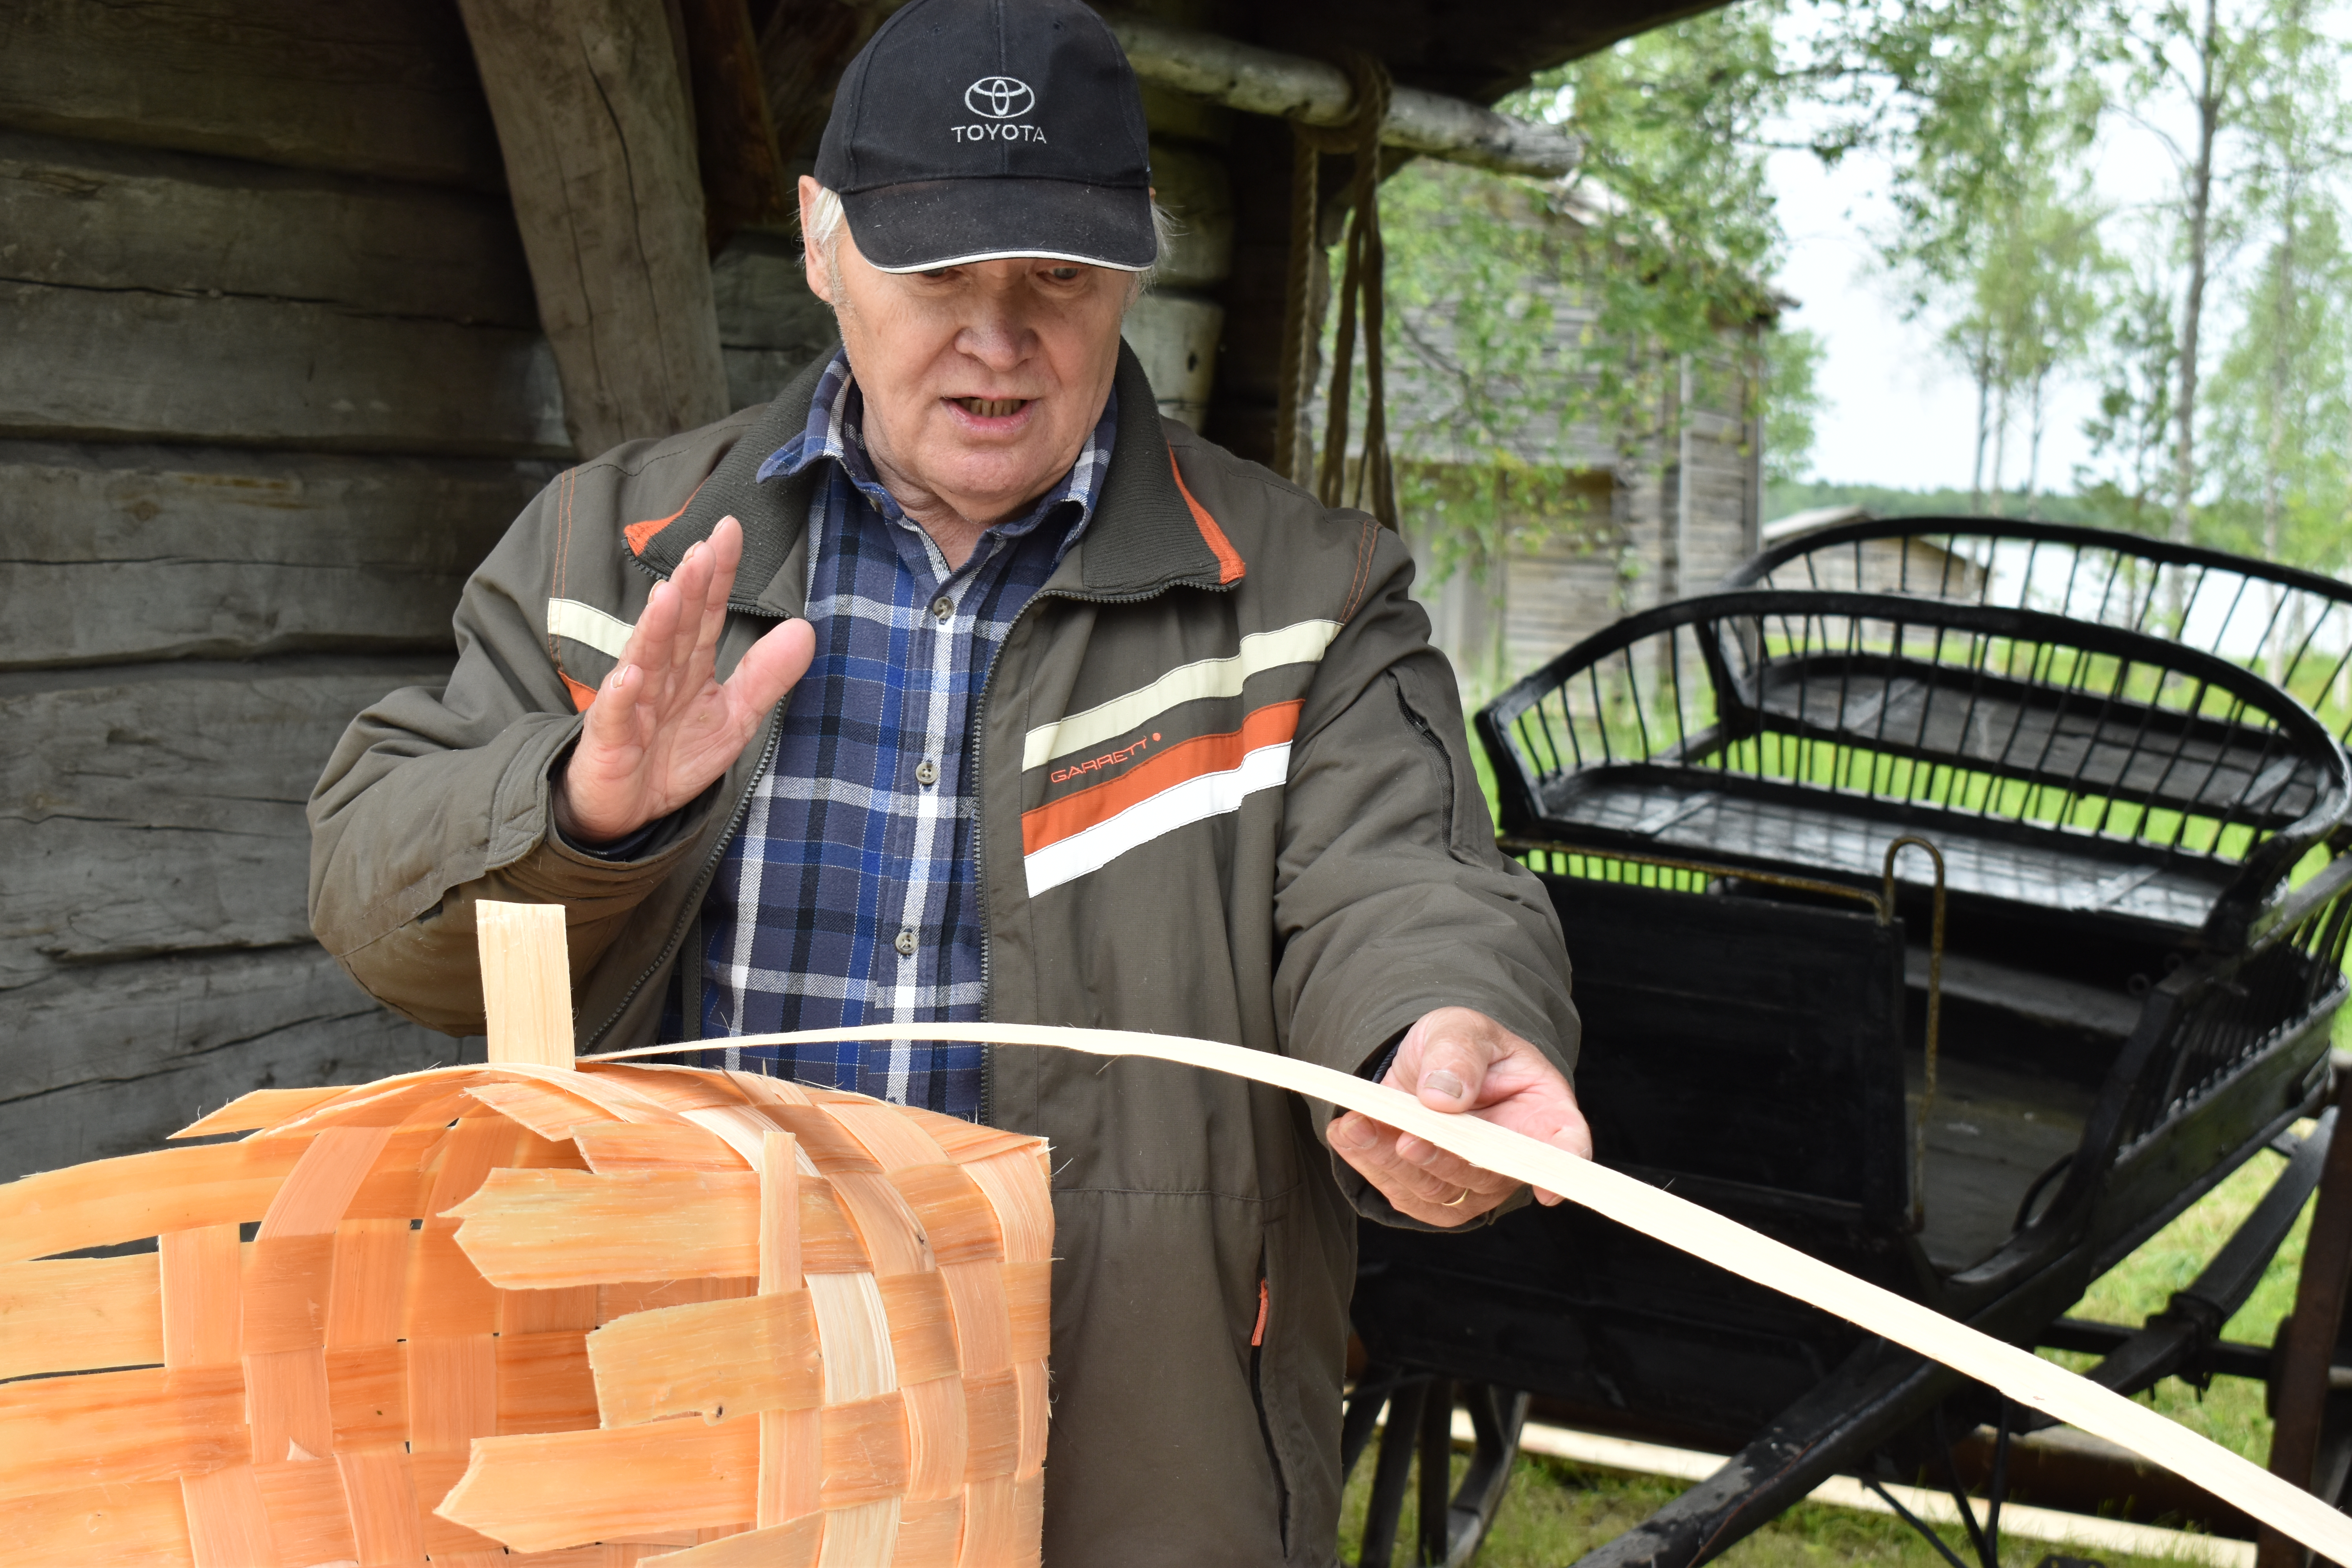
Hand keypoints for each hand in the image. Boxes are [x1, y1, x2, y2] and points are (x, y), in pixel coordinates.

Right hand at [553, 516, 815, 843]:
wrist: (627, 809)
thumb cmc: (674, 755)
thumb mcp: (734, 717)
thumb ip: (766, 676)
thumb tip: (805, 629)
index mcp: (690, 665)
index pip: (708, 612)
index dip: (719, 574)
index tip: (730, 530)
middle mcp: (659, 674)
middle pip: (677, 625)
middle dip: (690, 588)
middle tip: (704, 550)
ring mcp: (631, 703)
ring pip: (644, 658)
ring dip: (655, 627)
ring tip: (669, 593)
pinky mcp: (610, 739)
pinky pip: (615, 715)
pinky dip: (620, 695)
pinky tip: (630, 674)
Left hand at [1329, 1006, 1590, 1227]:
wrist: (1424, 1065)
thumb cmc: (1461, 1046)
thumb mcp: (1462, 1030)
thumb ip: (1458, 1055)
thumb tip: (1443, 1096)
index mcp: (1544, 1114)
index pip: (1566, 1145)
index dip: (1563, 1168)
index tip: (1547, 1189)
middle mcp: (1513, 1159)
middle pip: (1488, 1175)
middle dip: (1444, 1159)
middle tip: (1407, 1138)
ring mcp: (1474, 1185)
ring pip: (1438, 1191)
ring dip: (1393, 1163)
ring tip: (1356, 1128)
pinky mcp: (1433, 1196)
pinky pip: (1403, 1194)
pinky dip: (1370, 1166)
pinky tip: (1348, 1134)